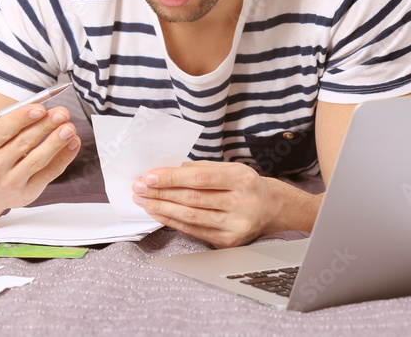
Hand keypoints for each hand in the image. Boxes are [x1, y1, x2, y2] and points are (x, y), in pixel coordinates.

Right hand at [0, 101, 80, 230]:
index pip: (2, 131)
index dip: (22, 118)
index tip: (39, 108)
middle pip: (23, 143)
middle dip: (45, 126)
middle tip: (62, 112)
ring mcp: (11, 182)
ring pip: (37, 160)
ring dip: (56, 142)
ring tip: (70, 127)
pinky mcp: (27, 192)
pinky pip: (48, 173)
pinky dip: (64, 158)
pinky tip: (73, 142)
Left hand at [131, 161, 280, 248]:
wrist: (271, 209)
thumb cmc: (244, 185)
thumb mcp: (230, 169)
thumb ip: (200, 168)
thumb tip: (165, 171)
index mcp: (242, 178)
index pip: (200, 177)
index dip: (172, 177)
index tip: (149, 176)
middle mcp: (242, 203)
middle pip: (192, 198)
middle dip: (161, 193)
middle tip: (139, 187)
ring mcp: (236, 225)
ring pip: (191, 217)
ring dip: (162, 208)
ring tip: (144, 200)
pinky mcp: (229, 242)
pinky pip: (194, 231)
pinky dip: (173, 222)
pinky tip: (159, 213)